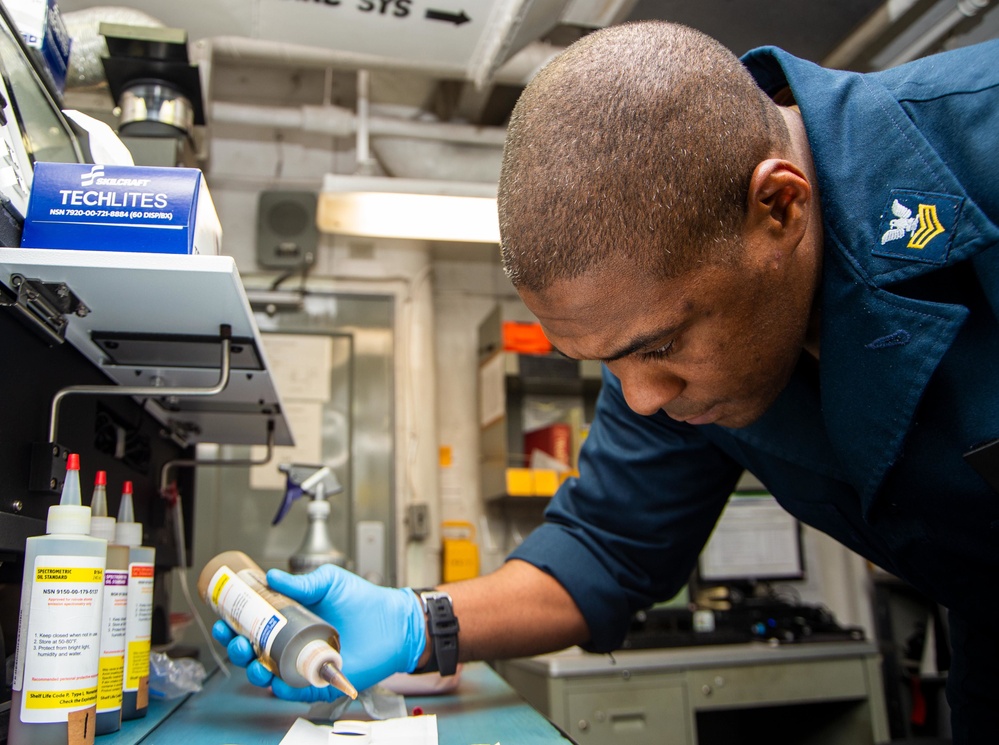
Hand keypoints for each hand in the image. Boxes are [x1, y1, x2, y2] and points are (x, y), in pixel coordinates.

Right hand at [212, 564, 425, 701]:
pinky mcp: (317, 681)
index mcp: (291, 621)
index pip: (254, 626)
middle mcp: (293, 644)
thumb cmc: (363, 600)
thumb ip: (302, 582)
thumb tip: (271, 576)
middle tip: (233, 637)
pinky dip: (279, 687)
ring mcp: (303, 663)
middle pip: (253, 652)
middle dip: (235, 647)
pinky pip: (292, 690)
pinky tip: (272, 677)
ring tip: (249, 656)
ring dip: (250, 668)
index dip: (234, 624)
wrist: (393, 620)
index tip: (223, 618)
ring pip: (266, 673)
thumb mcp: (330, 582)